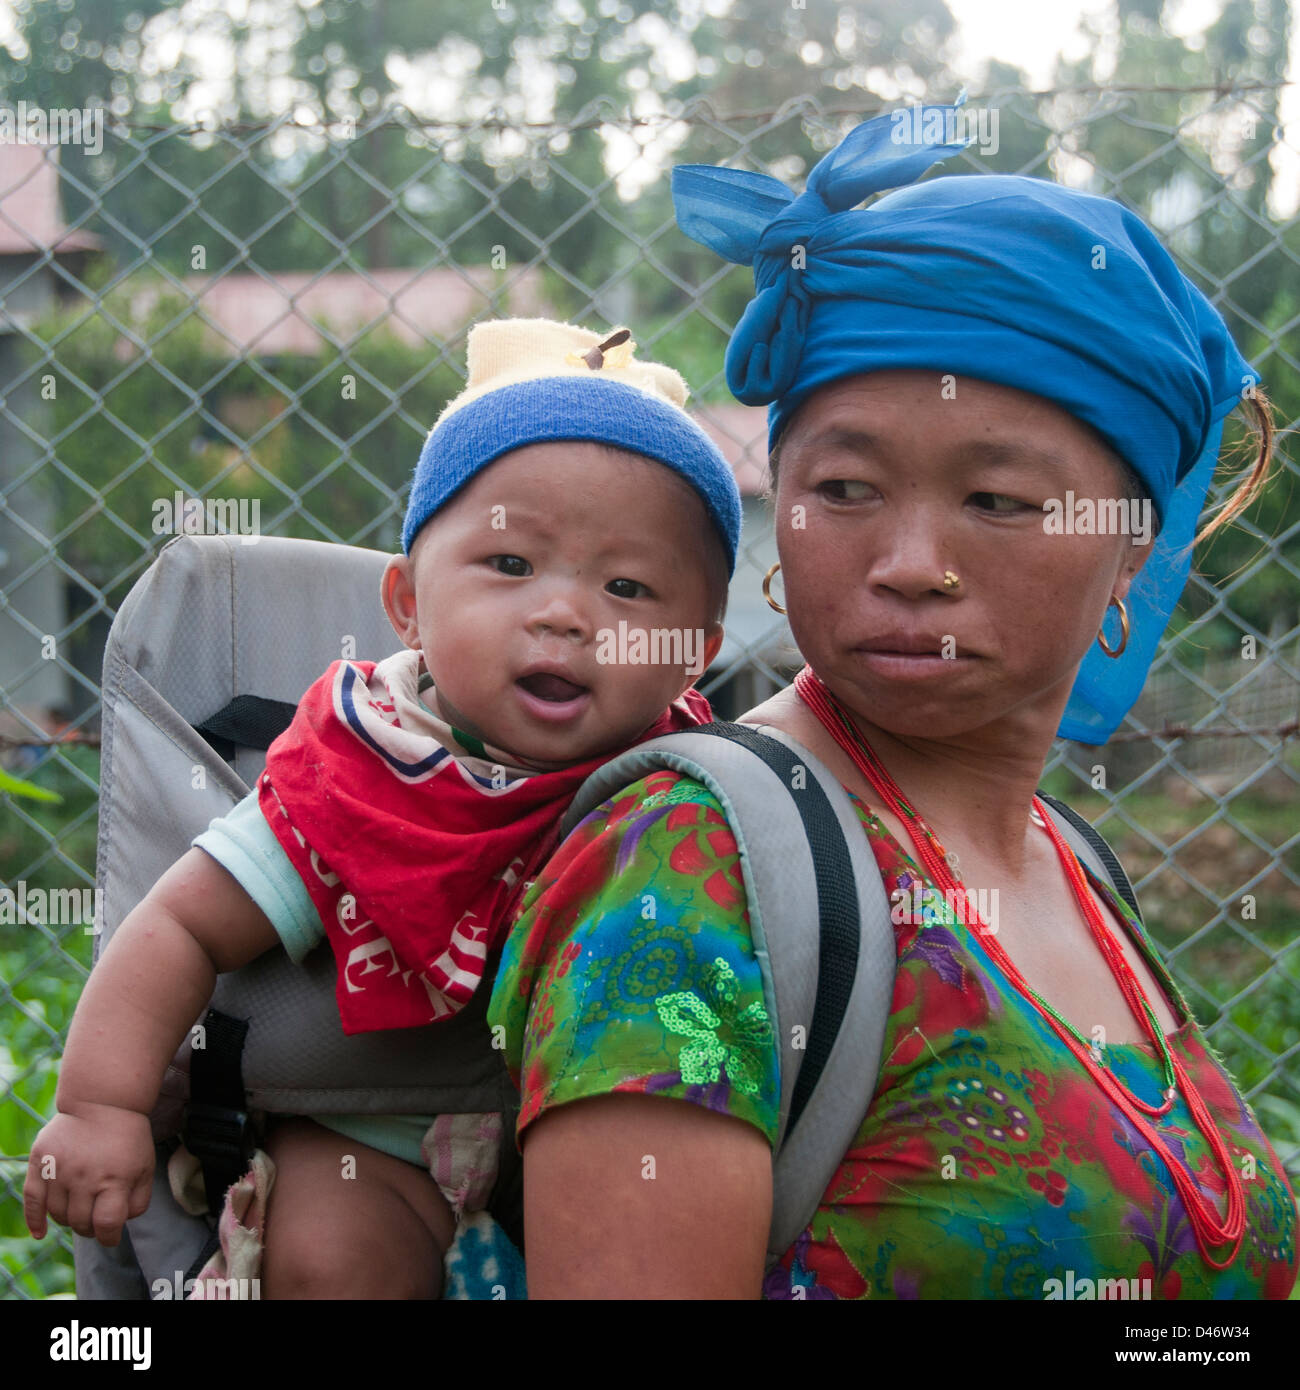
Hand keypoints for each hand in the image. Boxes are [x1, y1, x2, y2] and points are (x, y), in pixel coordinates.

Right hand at [24, 1105, 154, 1246]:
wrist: (104, 1101)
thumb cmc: (128, 1138)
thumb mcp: (145, 1167)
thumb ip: (138, 1201)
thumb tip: (119, 1225)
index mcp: (114, 1179)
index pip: (107, 1224)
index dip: (109, 1237)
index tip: (111, 1236)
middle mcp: (84, 1177)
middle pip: (80, 1223)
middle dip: (90, 1228)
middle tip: (95, 1220)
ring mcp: (59, 1170)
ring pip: (58, 1214)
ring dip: (69, 1220)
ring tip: (80, 1210)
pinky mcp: (40, 1162)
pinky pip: (32, 1199)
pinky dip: (34, 1220)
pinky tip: (40, 1233)